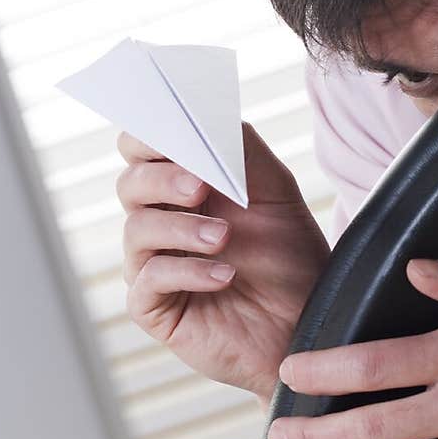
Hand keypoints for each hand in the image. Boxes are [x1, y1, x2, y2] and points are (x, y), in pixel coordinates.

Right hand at [117, 122, 328, 403]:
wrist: (308, 324)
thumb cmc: (290, 261)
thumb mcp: (275, 192)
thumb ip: (240, 148)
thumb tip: (204, 113)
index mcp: (184, 188)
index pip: (140, 149)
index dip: (148, 136)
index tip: (176, 131)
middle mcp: (163, 223)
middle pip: (130, 184)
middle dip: (163, 178)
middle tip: (201, 185)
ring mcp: (155, 266)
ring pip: (136, 229)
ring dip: (182, 228)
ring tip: (224, 238)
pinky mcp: (155, 308)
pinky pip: (148, 280)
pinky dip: (187, 271)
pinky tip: (224, 275)